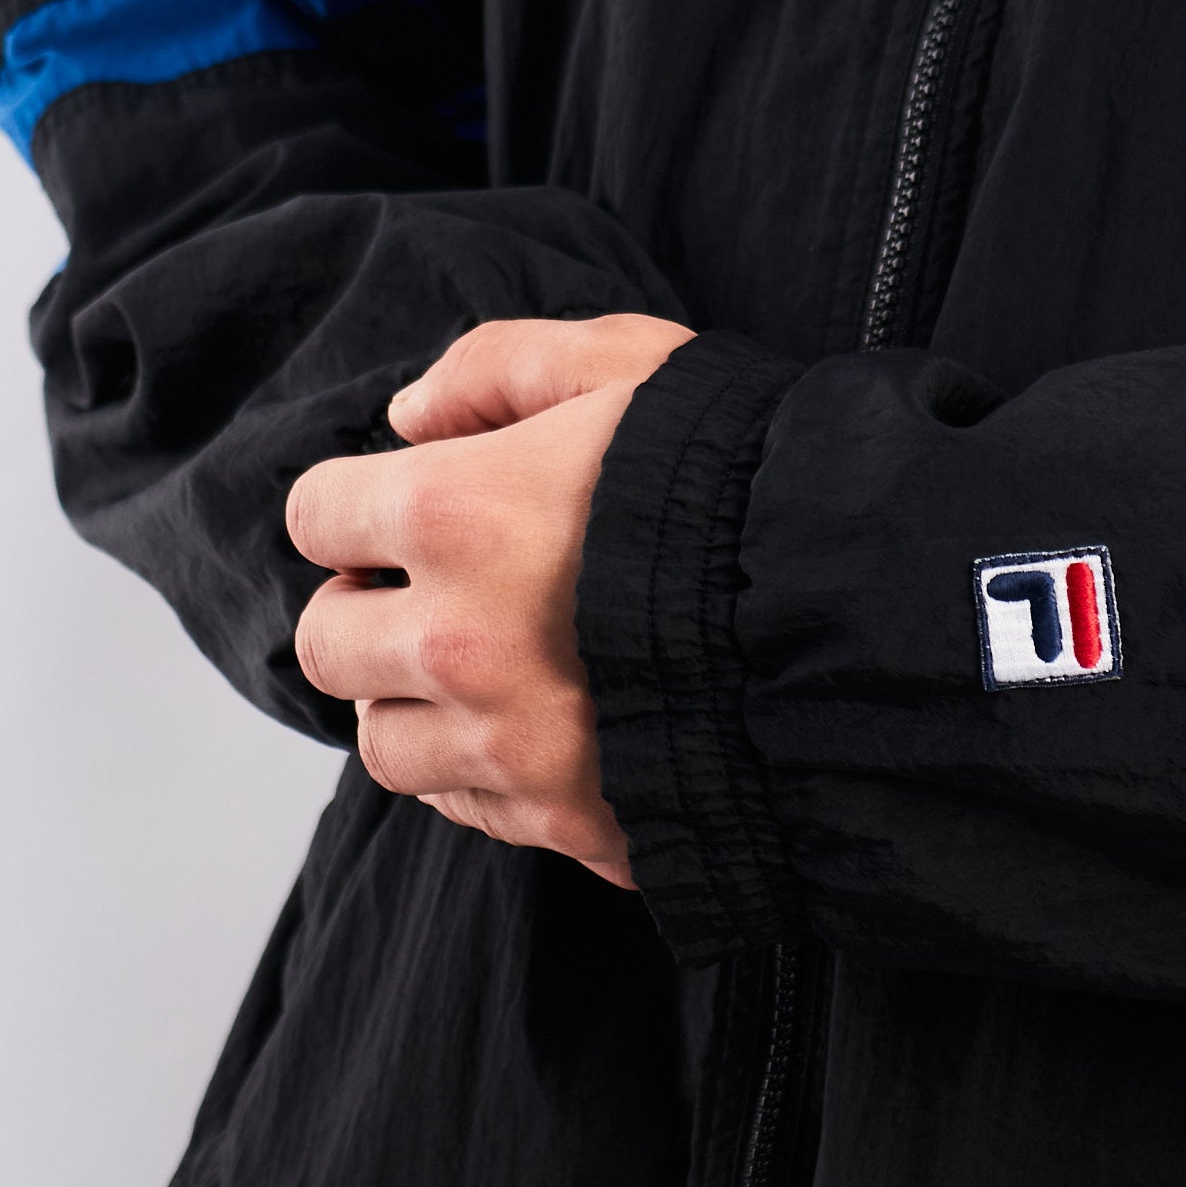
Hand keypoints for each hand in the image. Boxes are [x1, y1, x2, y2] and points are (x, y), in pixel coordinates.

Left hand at [287, 313, 694, 885]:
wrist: (869, 618)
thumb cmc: (750, 480)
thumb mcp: (633, 365)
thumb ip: (501, 366)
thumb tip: (410, 416)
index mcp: (457, 514)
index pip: (316, 516)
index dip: (355, 506)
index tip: (398, 511)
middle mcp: (460, 643)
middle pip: (326, 643)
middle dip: (363, 611)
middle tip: (425, 593)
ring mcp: (509, 747)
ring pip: (383, 744)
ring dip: (409, 703)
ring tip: (475, 669)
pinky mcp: (564, 820)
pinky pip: (466, 807)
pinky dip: (478, 769)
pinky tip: (534, 725)